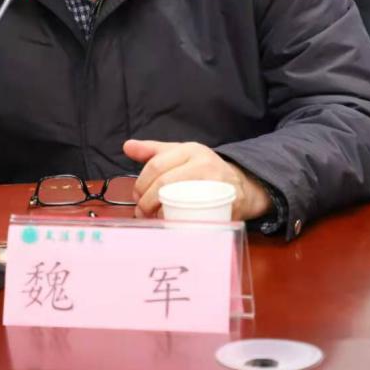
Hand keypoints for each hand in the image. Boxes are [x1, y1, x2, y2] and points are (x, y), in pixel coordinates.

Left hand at [122, 139, 270, 220]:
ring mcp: (214, 183)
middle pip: (164, 182)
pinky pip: (195, 213)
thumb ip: (153, 151)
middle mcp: (203, 163)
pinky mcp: (222, 203)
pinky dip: (177, 221)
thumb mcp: (180, 154)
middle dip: (146, 200)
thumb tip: (127, 146)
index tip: (136, 196)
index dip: (141, 183)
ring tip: (152, 218)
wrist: (241, 186)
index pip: (156, 165)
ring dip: (159, 212)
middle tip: (142, 211)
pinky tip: (170, 223)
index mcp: (190, 150)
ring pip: (177, 198)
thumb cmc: (204, 170)